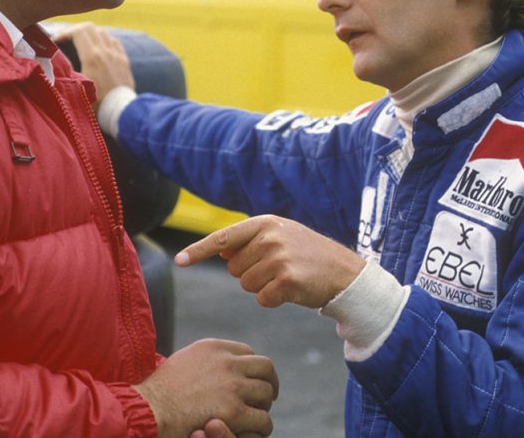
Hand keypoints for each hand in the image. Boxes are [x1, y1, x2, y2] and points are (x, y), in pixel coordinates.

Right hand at [54, 22, 133, 107]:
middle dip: (76, 31)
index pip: (79, 32)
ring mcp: (118, 56)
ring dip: (91, 35)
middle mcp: (106, 52)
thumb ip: (66, 72)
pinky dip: (105, 41)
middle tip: (67, 40)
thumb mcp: (76, 88)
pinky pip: (115, 42)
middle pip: (90, 28)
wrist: (121, 113)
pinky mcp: (125, 61)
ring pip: (103, 33)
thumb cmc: (97, 105)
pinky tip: (100, 49)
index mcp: (93, 58)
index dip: (65, 32)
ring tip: (82, 44)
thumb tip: (54, 62)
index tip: (57, 40)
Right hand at [134, 338, 277, 437]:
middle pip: (264, 368)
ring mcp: (232, 386)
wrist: (146, 410)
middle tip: (265, 398)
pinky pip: (262, 418)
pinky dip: (261, 425)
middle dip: (268, 383)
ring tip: (257, 415)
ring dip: (264, 405)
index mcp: (214, 347)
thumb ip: (205, 361)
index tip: (252, 380)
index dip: (252, 369)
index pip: (248, 353)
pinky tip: (254, 429)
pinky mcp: (233, 411)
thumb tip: (219, 363)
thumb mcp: (183, 361)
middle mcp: (226, 362)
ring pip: (266, 393)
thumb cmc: (158, 391)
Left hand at [176, 215, 365, 308]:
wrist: (344, 272)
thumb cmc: (308, 255)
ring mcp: (278, 258)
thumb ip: (251, 241)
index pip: (223, 238)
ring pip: (246, 285)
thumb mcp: (282, 236)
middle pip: (234, 269)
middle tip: (278, 268)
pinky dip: (273, 300)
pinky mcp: (287, 281)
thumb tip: (220, 252)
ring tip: (286, 277)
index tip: (179, 260)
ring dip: (262, 288)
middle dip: (250, 273)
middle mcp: (269, 237)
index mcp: (265, 223)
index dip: (198, 250)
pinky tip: (292, 290)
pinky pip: (262, 299)